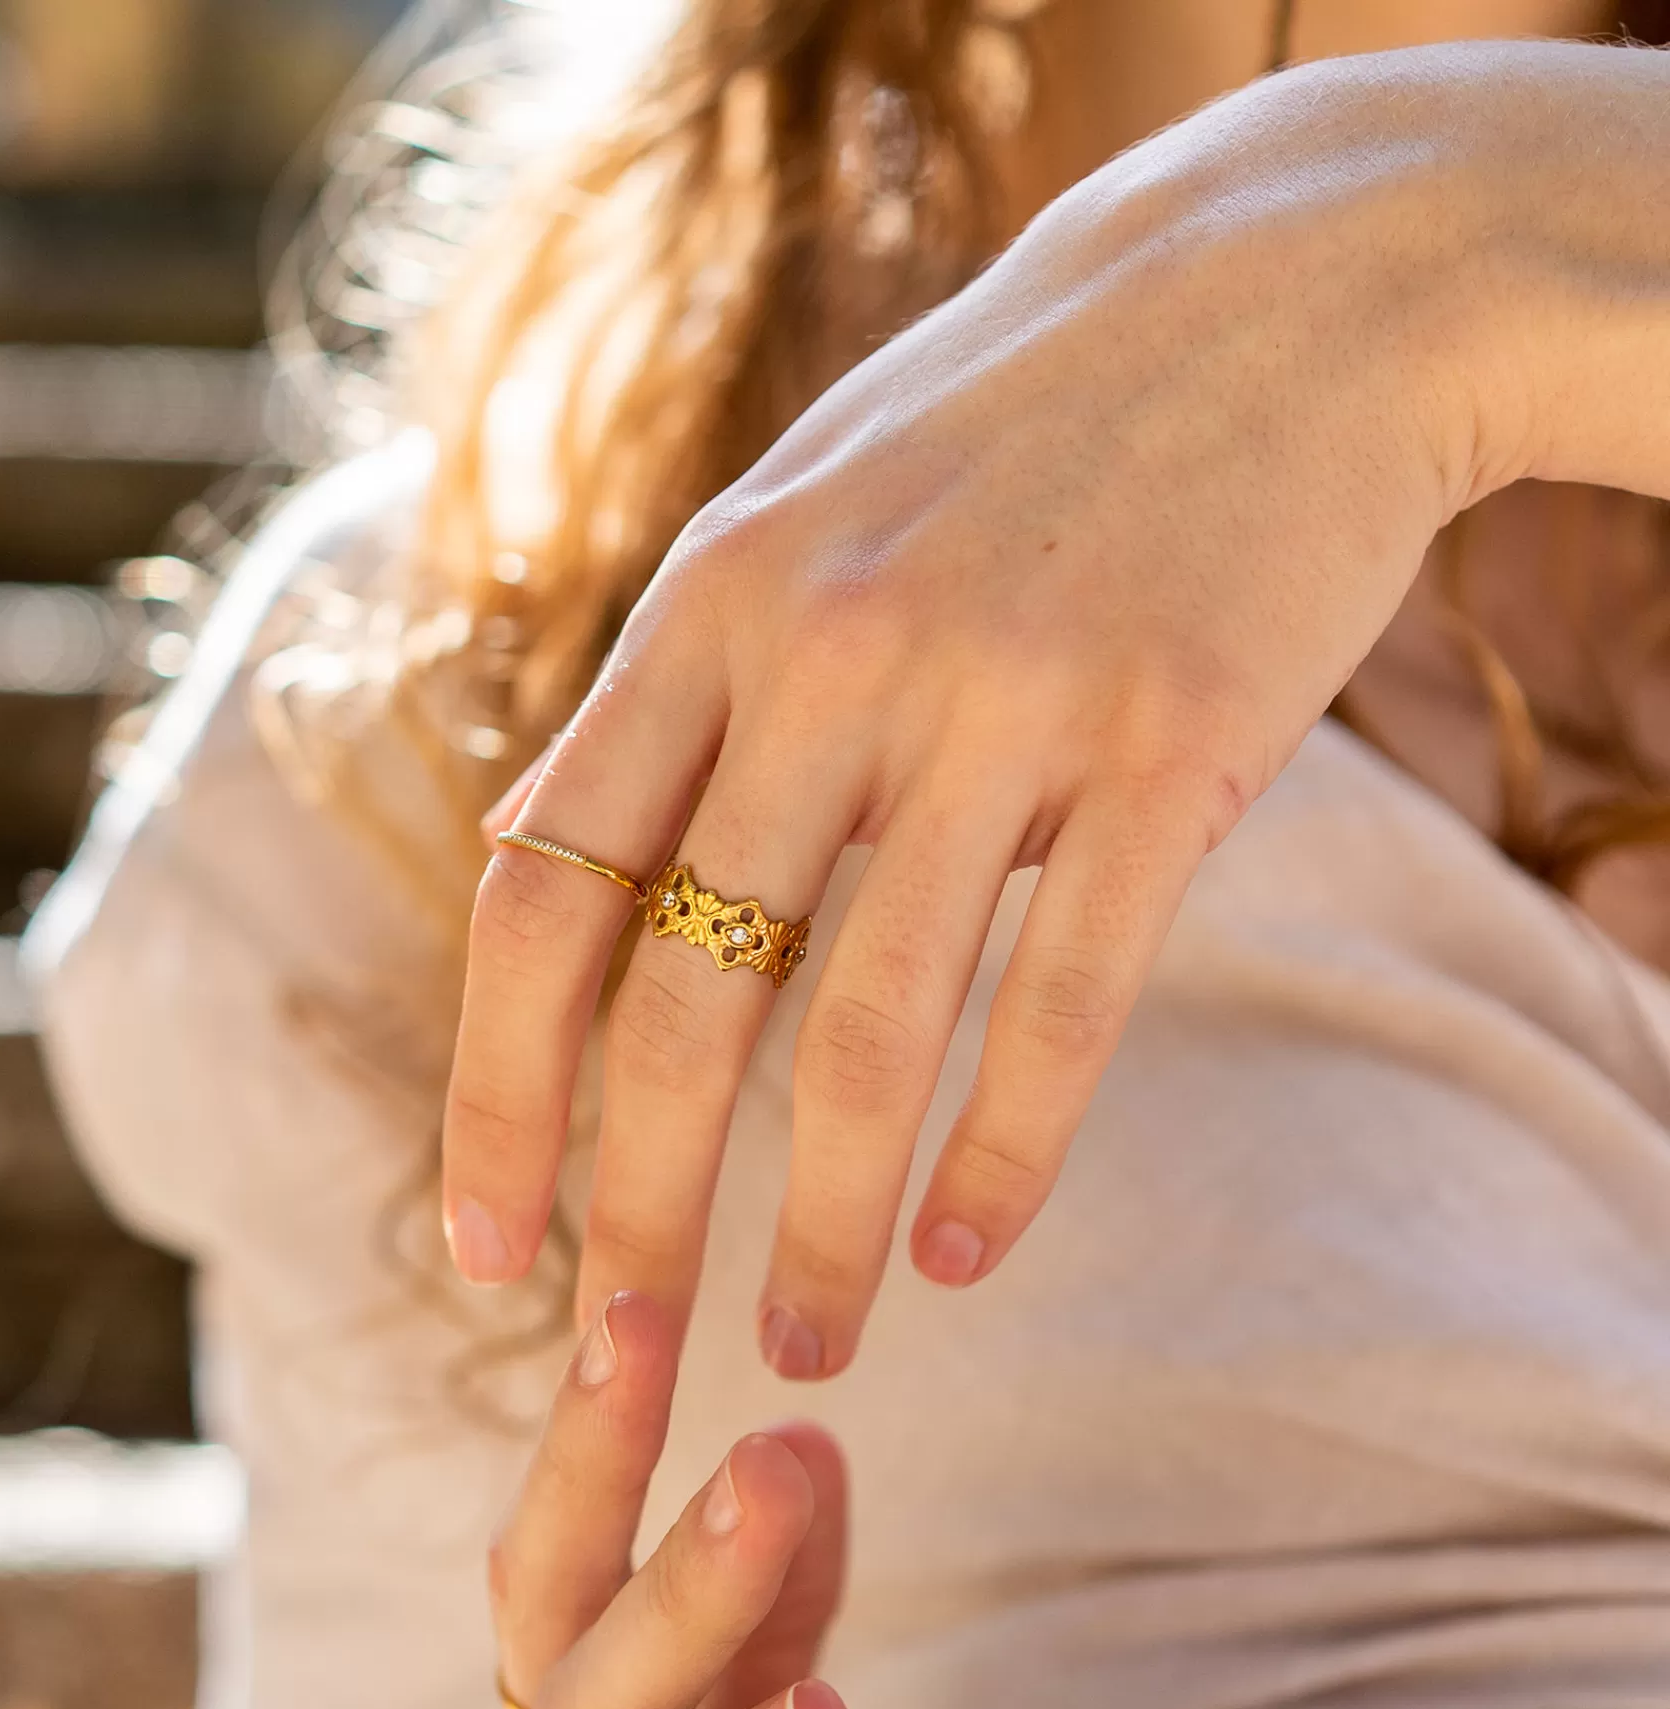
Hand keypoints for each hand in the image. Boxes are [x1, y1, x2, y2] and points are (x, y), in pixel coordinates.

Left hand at [444, 48, 1523, 1372]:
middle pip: (684, 999)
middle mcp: (823, 657)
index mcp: (704, 616)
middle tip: (624, 1361)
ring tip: (806, 1351)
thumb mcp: (784, 531)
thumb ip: (666, 708)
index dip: (500, 1096)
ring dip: (817, 1224)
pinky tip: (966, 1255)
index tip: (486, 1247)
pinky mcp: (1168, 739)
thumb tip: (542, 877)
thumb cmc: (1004, 440)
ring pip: (866, 1032)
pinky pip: (1062, 998)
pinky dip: (1004, 1151)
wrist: (1277, 291)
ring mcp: (999, 696)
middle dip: (641, 1209)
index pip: (549, 900)